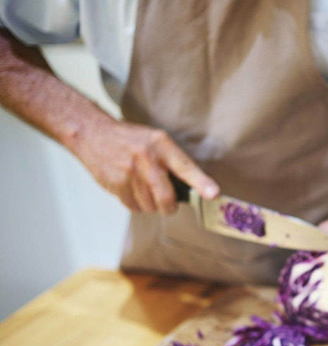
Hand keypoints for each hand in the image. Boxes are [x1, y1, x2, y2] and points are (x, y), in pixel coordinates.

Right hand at [71, 119, 218, 212]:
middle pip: (166, 198)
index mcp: (161, 145)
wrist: (92, 133)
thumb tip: (193, 189)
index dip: (201, 183)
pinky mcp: (116, 184)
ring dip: (151, 204)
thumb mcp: (156, 140)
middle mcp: (146, 159)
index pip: (185, 167)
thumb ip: (173, 161)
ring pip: (150, 206)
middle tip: (169, 204)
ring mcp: (129, 173)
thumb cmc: (131, 139)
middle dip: (170, 206)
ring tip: (144, 187)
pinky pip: (134, 207)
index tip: (213, 194)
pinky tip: (131, 188)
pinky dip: (136, 204)